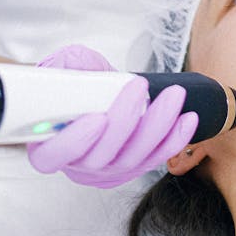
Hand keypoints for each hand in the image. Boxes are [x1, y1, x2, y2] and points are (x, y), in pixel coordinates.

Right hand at [27, 44, 198, 187]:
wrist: (97, 93)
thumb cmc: (74, 84)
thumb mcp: (63, 69)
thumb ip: (65, 67)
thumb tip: (76, 66)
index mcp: (48, 144)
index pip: (53, 156)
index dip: (73, 142)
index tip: (96, 117)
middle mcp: (78, 164)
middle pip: (100, 156)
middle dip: (125, 121)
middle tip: (139, 86)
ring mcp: (108, 169)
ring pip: (133, 158)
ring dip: (157, 125)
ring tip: (173, 95)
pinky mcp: (136, 165)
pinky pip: (157, 156)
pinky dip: (174, 138)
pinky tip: (187, 118)